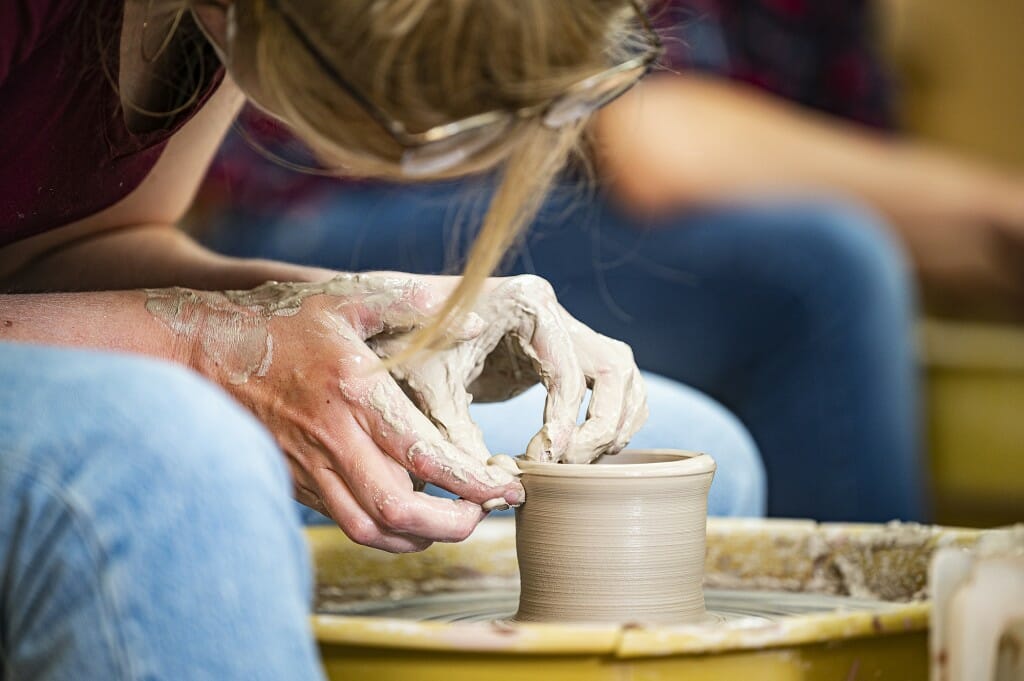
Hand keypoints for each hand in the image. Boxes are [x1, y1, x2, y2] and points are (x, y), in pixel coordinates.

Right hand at [145, 274, 524, 552]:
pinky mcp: (296, 483)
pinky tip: (409, 518)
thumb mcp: (345, 299)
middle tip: (486, 512)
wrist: (201, 355)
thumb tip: (475, 320)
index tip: (507, 488)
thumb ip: (411, 306)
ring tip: (453, 521)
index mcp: (355, 393)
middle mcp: (334, 440)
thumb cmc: (280, 324)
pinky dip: (385, 533)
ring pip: (370, 529)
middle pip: (401, 511)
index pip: (424, 456)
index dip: (473, 483)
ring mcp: (311, 468)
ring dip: (420, 538)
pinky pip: (346, 523)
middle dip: (454, 525)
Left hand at [370, 274, 648, 463]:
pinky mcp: (567, 352)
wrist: (407, 329)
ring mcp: (566, 329)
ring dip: (614, 425)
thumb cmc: (417, 350)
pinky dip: (611, 420)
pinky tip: (578, 452)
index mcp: (527, 302)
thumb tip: (497, 487)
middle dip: (600, 427)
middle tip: (566, 465)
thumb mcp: (434, 391)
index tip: (545, 462)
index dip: (565, 422)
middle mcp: (555, 310)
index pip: (569, 369)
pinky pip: (614, 386)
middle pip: (615, 369)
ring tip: (573, 463)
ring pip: (624, 377)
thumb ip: (459, 436)